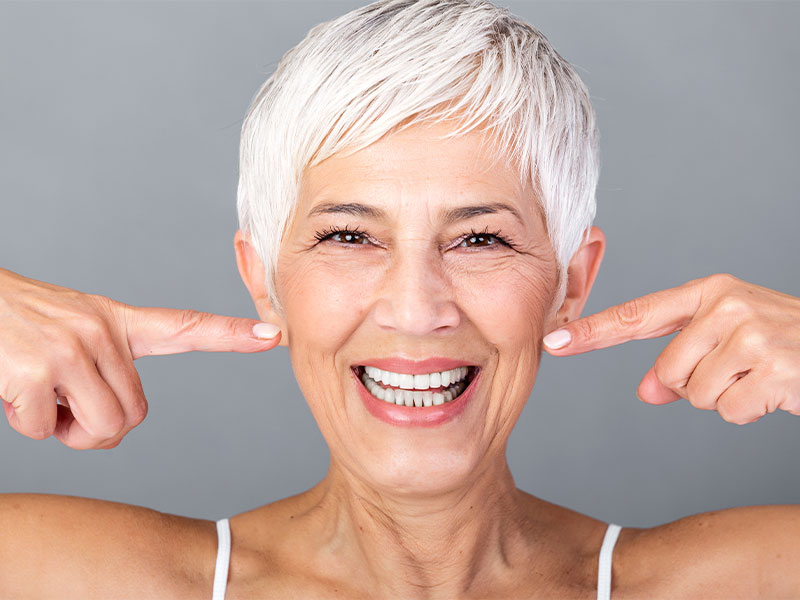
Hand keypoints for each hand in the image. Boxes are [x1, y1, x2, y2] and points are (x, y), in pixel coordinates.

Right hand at [0, 268, 280, 448]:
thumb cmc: (18, 325)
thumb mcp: (72, 332)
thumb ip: (105, 371)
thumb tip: (115, 429)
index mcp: (116, 322)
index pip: (185, 327)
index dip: (231, 334)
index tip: (274, 335)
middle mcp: (101, 331)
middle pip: (133, 417)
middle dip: (97, 428)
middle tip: (62, 404)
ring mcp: (71, 349)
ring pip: (101, 430)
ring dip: (66, 431)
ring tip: (40, 397)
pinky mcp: (36, 371)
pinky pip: (46, 432)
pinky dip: (27, 425)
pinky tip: (12, 391)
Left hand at [543, 273, 799, 423]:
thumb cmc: (785, 343)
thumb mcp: (729, 341)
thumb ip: (681, 358)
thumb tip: (647, 392)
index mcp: (710, 292)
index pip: (637, 315)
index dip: (591, 332)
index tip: (552, 342)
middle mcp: (727, 304)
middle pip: (667, 372)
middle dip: (695, 386)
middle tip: (739, 371)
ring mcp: (752, 333)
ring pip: (695, 395)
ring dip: (726, 399)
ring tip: (760, 376)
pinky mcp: (775, 366)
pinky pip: (729, 410)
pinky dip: (749, 411)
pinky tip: (775, 390)